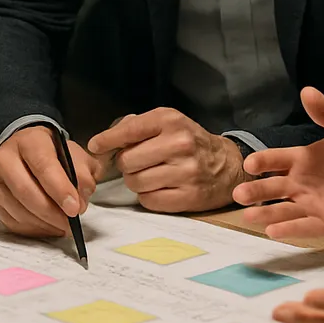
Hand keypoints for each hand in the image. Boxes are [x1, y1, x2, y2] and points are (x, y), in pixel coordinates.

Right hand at [0, 125, 100, 236]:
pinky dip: (34, 229)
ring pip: (18, 210)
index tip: (75, 208)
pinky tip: (49, 226)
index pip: (43, 165)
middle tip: (71, 222)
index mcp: (29, 140)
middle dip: (52, 212)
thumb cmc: (52, 154)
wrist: (26, 153)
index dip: (60, 189)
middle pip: (25, 191)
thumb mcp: (74, 154)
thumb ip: (83, 172)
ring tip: (63, 225)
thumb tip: (81, 198)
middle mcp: (6, 158)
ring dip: (44, 223)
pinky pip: (12, 222)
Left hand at [87, 107, 246, 212]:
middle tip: (136, 162)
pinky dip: (148, 196)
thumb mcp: (168, 123)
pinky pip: (148, 201)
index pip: (129, 131)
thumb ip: (137, 127)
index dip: (107, 140)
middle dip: (125, 164)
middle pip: (127, 161)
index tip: (95, 146)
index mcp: (171, 121)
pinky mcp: (189, 197)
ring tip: (150, 174)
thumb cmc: (190, 142)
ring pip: (135, 182)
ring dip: (136, 181)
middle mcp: (179, 144)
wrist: (227, 166)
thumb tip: (104, 142)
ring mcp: (186, 172)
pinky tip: (160, 187)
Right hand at [232, 87, 323, 237]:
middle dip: (255, 191)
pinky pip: (302, 227)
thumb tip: (307, 90)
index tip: (250, 164)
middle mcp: (298, 183)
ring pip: (282, 210)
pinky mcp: (322, 223)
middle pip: (272, 188)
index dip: (262, 161)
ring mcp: (308, 204)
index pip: (275, 159)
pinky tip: (272, 233)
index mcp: (300, 160)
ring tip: (248, 217)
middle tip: (238, 194)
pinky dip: (287, 230)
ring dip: (265, 214)